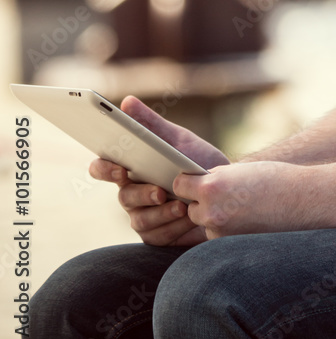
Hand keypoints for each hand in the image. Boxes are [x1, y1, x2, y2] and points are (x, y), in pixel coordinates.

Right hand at [89, 95, 229, 246]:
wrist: (229, 191)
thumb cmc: (198, 163)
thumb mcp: (178, 140)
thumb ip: (152, 124)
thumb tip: (127, 102)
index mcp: (131, 168)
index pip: (103, 168)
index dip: (104, 169)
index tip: (120, 168)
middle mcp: (132, 193)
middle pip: (123, 196)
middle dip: (141, 194)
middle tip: (160, 191)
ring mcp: (144, 216)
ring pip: (140, 219)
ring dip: (161, 213)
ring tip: (182, 205)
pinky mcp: (158, 236)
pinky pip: (157, 236)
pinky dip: (173, 226)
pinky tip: (188, 218)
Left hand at [173, 161, 330, 238]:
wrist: (302, 200)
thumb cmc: (273, 179)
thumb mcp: (239, 171)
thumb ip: (215, 178)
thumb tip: (196, 186)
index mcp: (211, 187)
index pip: (179, 186)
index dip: (188, 183)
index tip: (195, 181)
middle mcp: (211, 212)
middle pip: (190, 208)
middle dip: (201, 202)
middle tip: (225, 196)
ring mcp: (220, 233)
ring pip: (205, 224)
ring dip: (215, 218)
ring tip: (241, 207)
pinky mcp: (230, 247)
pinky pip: (219, 236)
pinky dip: (228, 230)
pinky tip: (248, 220)